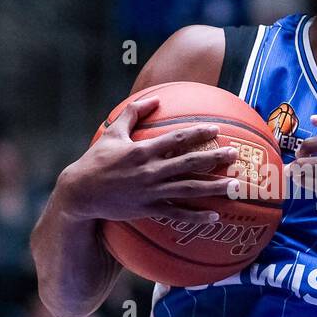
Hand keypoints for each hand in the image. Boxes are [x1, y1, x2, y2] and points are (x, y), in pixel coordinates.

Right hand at [58, 95, 239, 223]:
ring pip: (189, 189)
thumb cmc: (96, 160)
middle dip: (215, 158)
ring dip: (214, 188)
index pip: (177, 139)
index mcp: (143, 151)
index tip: (216, 129)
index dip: (198, 133)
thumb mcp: (113, 132)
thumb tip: (154, 99)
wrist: (80, 193)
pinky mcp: (148, 210)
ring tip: (235, 186)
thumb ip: (134, 113)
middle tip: (235, 155)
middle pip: (190, 163)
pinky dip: (196, 216)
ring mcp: (151, 192)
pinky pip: (177, 214)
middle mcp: (151, 171)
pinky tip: (214, 217)